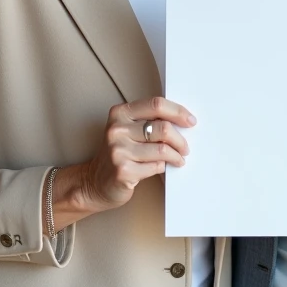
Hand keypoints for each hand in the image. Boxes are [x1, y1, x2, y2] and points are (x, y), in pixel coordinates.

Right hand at [78, 97, 195, 211]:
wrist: (95, 182)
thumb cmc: (119, 153)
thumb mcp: (128, 130)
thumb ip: (149, 121)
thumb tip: (183, 121)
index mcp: (120, 113)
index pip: (156, 105)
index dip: (178, 112)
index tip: (190, 121)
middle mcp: (117, 129)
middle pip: (163, 128)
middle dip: (180, 139)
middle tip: (185, 148)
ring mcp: (118, 150)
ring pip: (163, 149)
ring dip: (176, 156)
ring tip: (178, 159)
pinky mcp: (123, 170)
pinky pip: (156, 166)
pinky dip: (163, 167)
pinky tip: (161, 168)